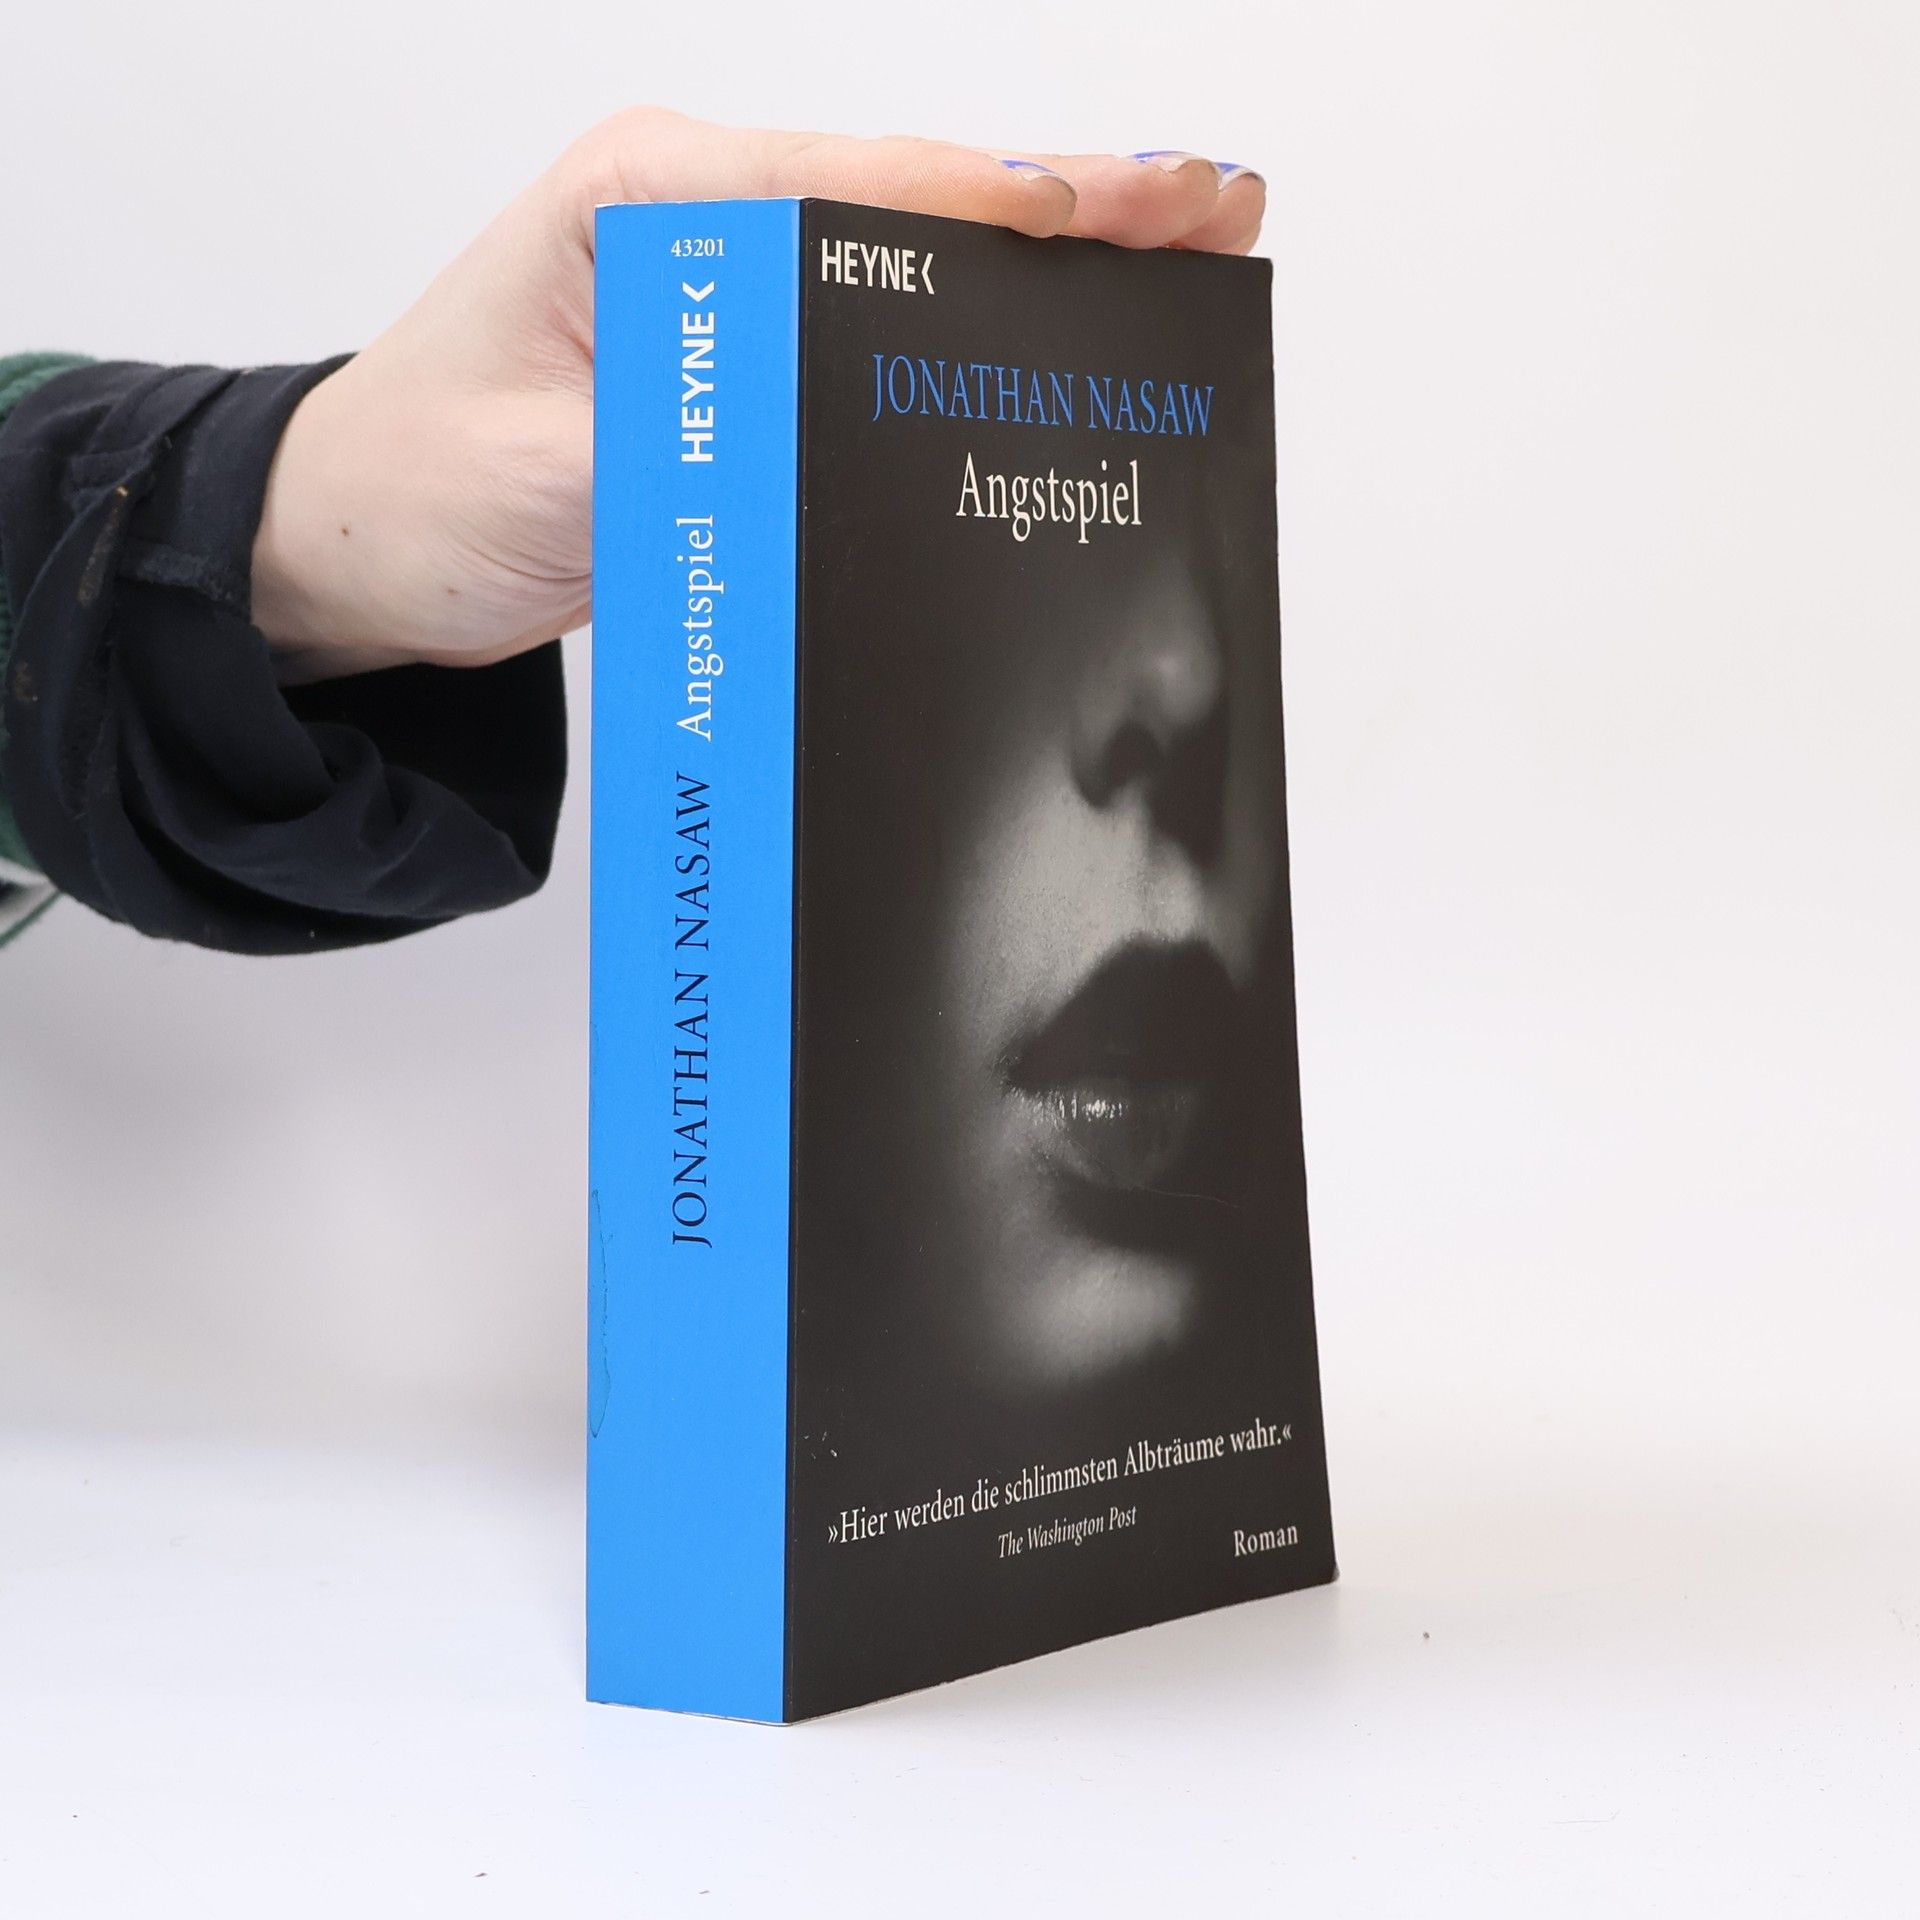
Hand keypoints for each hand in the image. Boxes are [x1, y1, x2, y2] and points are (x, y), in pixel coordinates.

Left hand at [251, 108, 1266, 682]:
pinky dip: (972, 332)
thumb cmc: (414, 485)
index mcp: (648, 205)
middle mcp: (699, 221)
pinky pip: (874, 333)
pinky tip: (1053, 346)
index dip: (999, 206)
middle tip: (1211, 210)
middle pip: (914, 202)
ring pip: (910, 259)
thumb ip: (687, 459)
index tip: (1120, 217)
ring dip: (1041, 266)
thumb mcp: (543, 481)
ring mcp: (725, 286)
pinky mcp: (739, 359)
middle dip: (1069, 208)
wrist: (356, 539)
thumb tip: (822, 464)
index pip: (858, 186)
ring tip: (1178, 260)